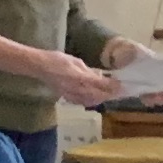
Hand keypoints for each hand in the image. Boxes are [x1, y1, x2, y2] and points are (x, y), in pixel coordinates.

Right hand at [0, 37, 124, 106]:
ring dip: (102, 98)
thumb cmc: (57, 60)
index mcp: (81, 78)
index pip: (102, 86)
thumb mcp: (76, 61)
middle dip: (111, 94)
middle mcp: (78, 89)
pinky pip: (83, 102)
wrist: (39, 66)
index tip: (123, 85)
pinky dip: (92, 100)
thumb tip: (102, 77)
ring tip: (111, 93)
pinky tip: (95, 96)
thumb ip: (90, 71)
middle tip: (120, 90)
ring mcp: (72, 95)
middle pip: (99, 96)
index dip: (114, 87)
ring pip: (92, 101)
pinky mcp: (68, 97)